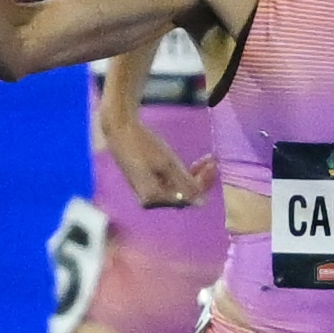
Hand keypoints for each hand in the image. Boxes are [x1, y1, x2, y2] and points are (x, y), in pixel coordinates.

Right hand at [101, 104, 216, 207]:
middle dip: (199, 179)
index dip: (202, 184)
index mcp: (153, 198)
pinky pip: (169, 182)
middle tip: (212, 162)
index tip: (213, 167)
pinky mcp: (147, 183)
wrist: (119, 128)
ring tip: (206, 160)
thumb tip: (201, 203)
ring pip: (178, 188)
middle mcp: (149, 200)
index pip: (186, 198)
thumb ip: (185, 184)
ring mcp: (147, 192)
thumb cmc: (143, 144)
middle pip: (182, 194)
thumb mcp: (168, 163)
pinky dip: (181, 173)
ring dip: (193, 175)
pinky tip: (194, 163)